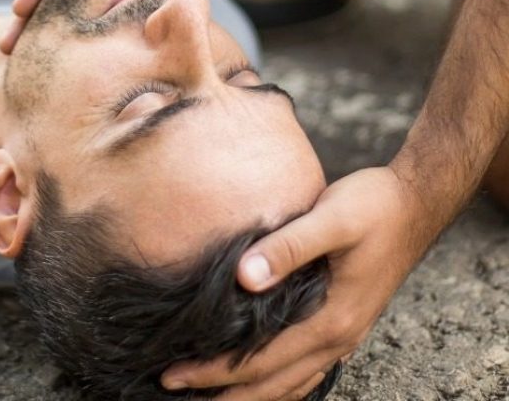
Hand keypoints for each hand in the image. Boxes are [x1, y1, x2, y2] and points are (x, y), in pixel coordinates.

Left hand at [160, 167, 434, 400]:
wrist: (414, 204)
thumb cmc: (373, 207)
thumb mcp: (331, 218)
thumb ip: (288, 247)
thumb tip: (244, 277)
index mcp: (331, 319)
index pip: (261, 361)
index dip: (215, 371)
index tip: (174, 374)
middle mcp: (337, 337)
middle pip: (272, 383)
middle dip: (222, 391)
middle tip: (172, 386)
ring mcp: (343, 333)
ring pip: (289, 382)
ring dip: (249, 391)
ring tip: (207, 394)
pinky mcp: (342, 321)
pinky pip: (305, 367)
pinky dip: (276, 379)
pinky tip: (256, 375)